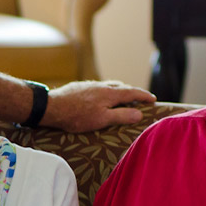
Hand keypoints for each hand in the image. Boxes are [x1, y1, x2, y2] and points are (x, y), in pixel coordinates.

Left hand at [40, 80, 155, 132]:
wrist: (52, 107)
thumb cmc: (77, 116)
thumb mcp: (102, 119)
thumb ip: (121, 116)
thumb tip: (139, 113)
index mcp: (110, 93)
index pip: (132, 92)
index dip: (143, 95)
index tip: (153, 99)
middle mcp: (102, 86)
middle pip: (122, 87)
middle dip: (132, 92)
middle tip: (139, 99)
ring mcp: (90, 86)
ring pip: (109, 86)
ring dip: (119, 91)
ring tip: (122, 98)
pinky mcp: (80, 88)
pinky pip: (99, 88)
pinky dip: (106, 92)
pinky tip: (100, 99)